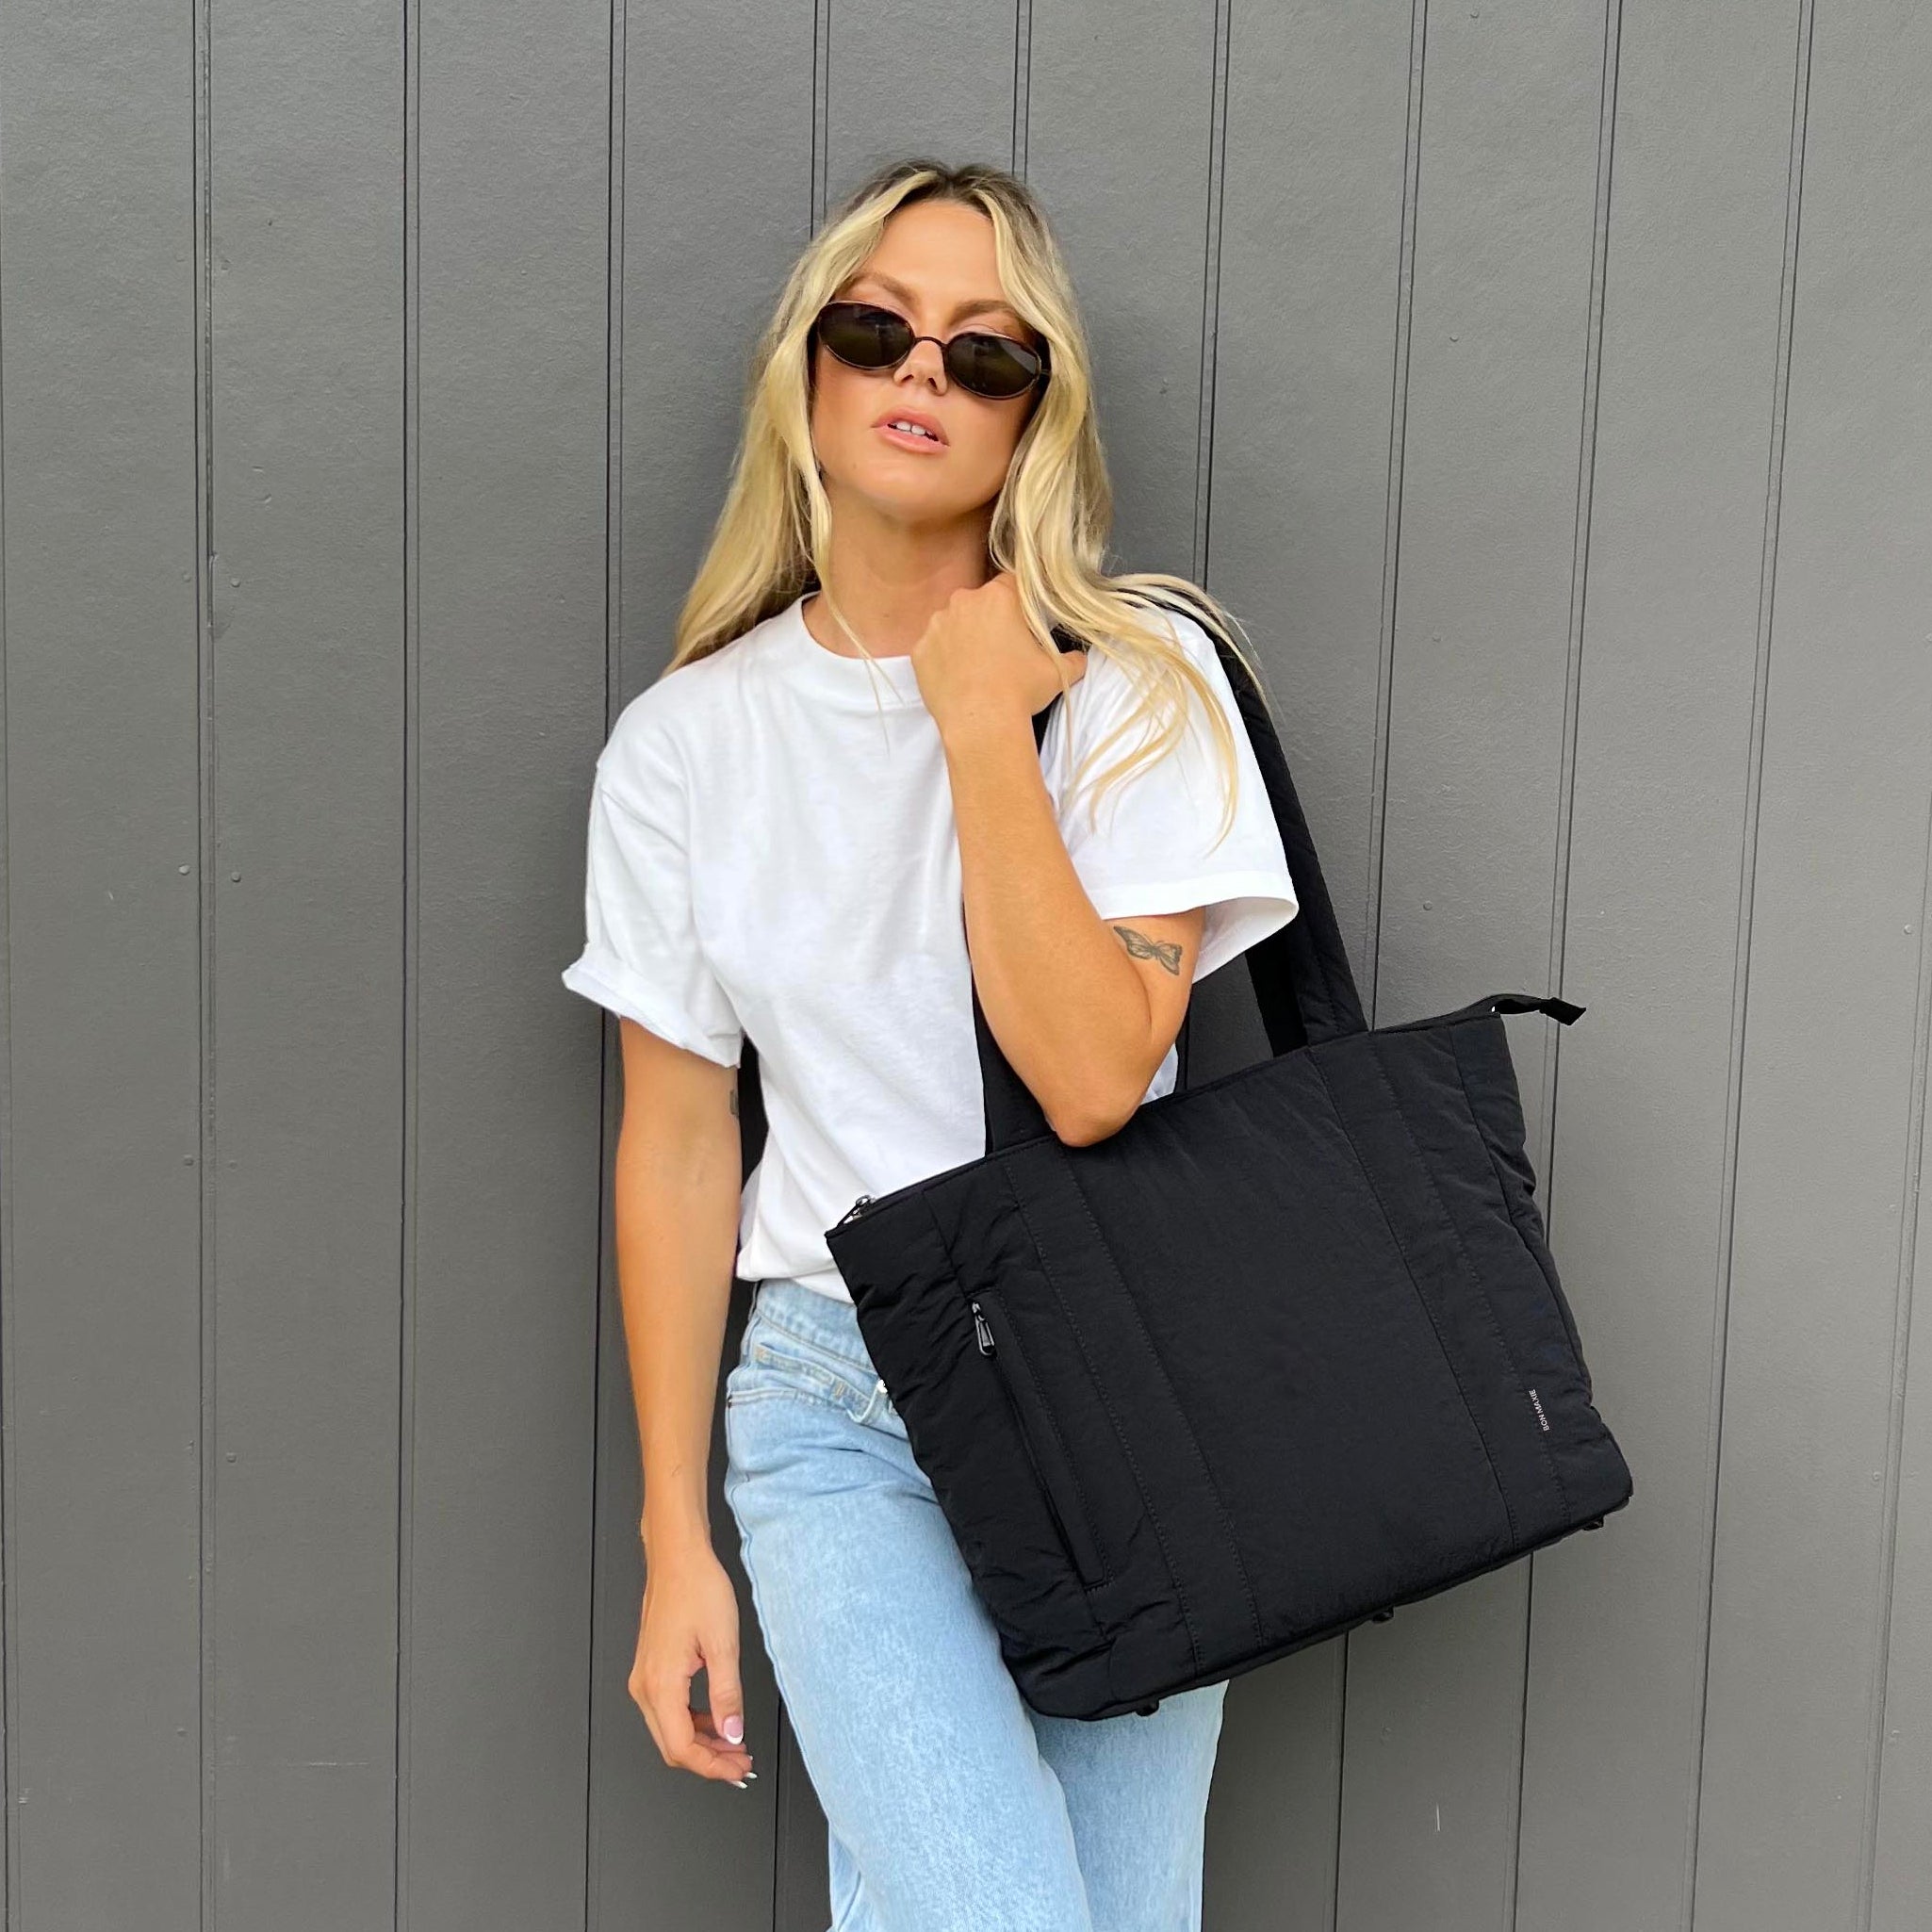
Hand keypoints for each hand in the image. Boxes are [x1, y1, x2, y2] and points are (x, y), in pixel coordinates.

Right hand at [630, 1540, 756, 1788]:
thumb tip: (732, 1734)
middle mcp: (645, 1685)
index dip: (712, 1767)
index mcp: (660, 1684)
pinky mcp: (651, 1668)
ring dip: (702, 1743)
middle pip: (672, 1745)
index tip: (737, 1770)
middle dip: (708, 1760)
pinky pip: (668, 1710)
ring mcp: (645, 1677)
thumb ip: (727, 1695)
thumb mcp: (723, 1644)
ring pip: (669, 1730)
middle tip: (741, 1763)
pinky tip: (716, 1718)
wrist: (678, 1557)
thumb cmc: (697, 1588)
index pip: (682, 1748)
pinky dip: (693, 1722)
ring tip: (734, 1745)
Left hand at [910, 571, 1086, 739]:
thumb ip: (1071, 659)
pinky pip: (933, 648)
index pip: (1010, 583)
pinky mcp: (920, 651)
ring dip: (963, 638)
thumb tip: (1078, 659)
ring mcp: (937, 626)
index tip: (1021, 621)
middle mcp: (963, 602)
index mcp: (998, 598)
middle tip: (1001, 649)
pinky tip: (957, 679)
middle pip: (978, 602)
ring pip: (953, 623)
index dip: (1017, 601)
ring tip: (977, 668)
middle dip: (988, 619)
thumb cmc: (1021, 691)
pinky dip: (943, 659)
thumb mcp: (1058, 673)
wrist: (981, 723)